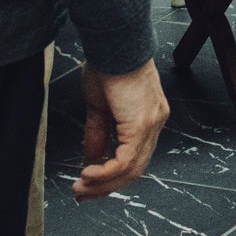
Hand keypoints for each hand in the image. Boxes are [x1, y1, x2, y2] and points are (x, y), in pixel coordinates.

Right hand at [73, 63, 168, 199]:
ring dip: (103, 183)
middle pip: (135, 168)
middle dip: (106, 186)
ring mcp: (151, 123)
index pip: (135, 157)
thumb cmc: (107, 63)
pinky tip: (88, 173)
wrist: (113, 42)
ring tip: (80, 187)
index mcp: (148, 117)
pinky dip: (106, 172)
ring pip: (132, 169)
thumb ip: (98, 133)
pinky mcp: (141, 124)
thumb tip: (93, 158)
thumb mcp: (99, 105)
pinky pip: (126, 160)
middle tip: (82, 193)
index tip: (90, 184)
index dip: (112, 175)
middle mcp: (155, 121)